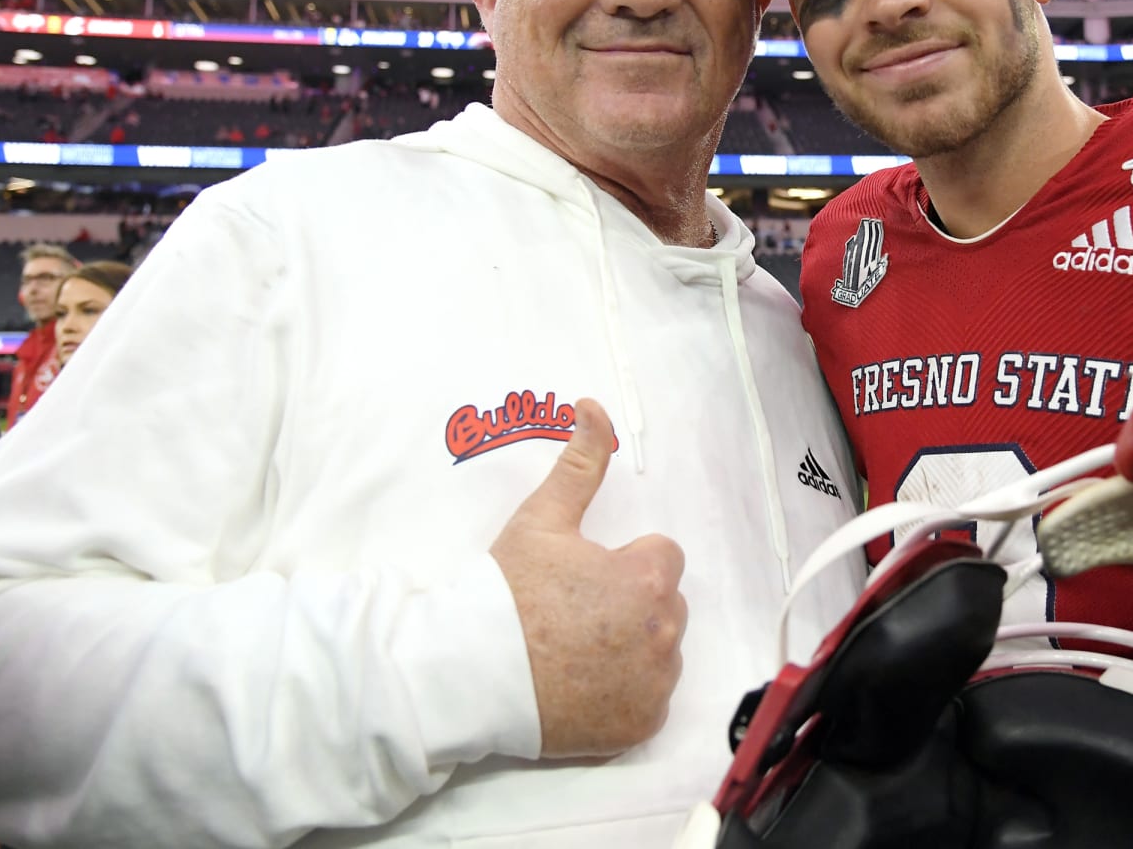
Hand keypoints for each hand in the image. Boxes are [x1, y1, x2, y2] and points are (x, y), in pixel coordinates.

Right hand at [489, 398, 687, 756]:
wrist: (468, 674)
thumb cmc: (506, 593)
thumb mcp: (543, 519)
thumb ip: (580, 463)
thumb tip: (593, 406)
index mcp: (648, 578)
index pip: (660, 558)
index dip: (620, 564)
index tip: (581, 580)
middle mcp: (664, 631)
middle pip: (664, 606)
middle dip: (630, 606)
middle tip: (573, 617)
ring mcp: (654, 683)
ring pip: (659, 652)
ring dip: (631, 650)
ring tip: (574, 653)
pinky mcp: (641, 726)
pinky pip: (648, 701)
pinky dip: (624, 697)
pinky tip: (582, 688)